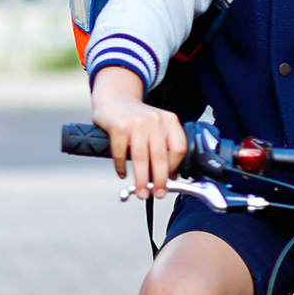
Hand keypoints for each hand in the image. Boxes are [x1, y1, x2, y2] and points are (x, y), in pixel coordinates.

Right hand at [90, 66, 187, 198]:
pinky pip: (120, 153)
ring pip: (141, 157)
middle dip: (159, 180)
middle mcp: (155, 120)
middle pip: (160, 156)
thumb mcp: (157, 126)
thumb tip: (170, 176)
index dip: (174, 168)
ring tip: (141, 192)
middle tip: (157, 194)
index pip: (179, 148)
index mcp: (169, 121)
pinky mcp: (118, 126)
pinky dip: (120, 167)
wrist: (115, 100)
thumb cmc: (137, 119)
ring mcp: (136, 122)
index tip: (169, 181)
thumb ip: (164, 146)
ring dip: (141, 179)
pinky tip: (122, 173)